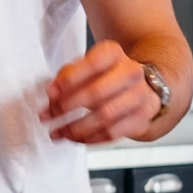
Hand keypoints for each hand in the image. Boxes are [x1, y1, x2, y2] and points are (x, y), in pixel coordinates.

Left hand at [41, 40, 159, 144]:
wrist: (136, 86)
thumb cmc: (105, 75)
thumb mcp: (85, 67)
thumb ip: (66, 76)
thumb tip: (53, 92)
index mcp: (113, 53)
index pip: (92, 64)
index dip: (69, 81)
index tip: (51, 94)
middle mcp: (130, 72)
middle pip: (97, 92)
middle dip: (68, 107)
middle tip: (50, 116)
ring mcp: (140, 95)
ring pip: (105, 116)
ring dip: (77, 128)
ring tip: (59, 132)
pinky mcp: (142, 117)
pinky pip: (113, 133)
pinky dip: (91, 138)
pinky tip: (77, 138)